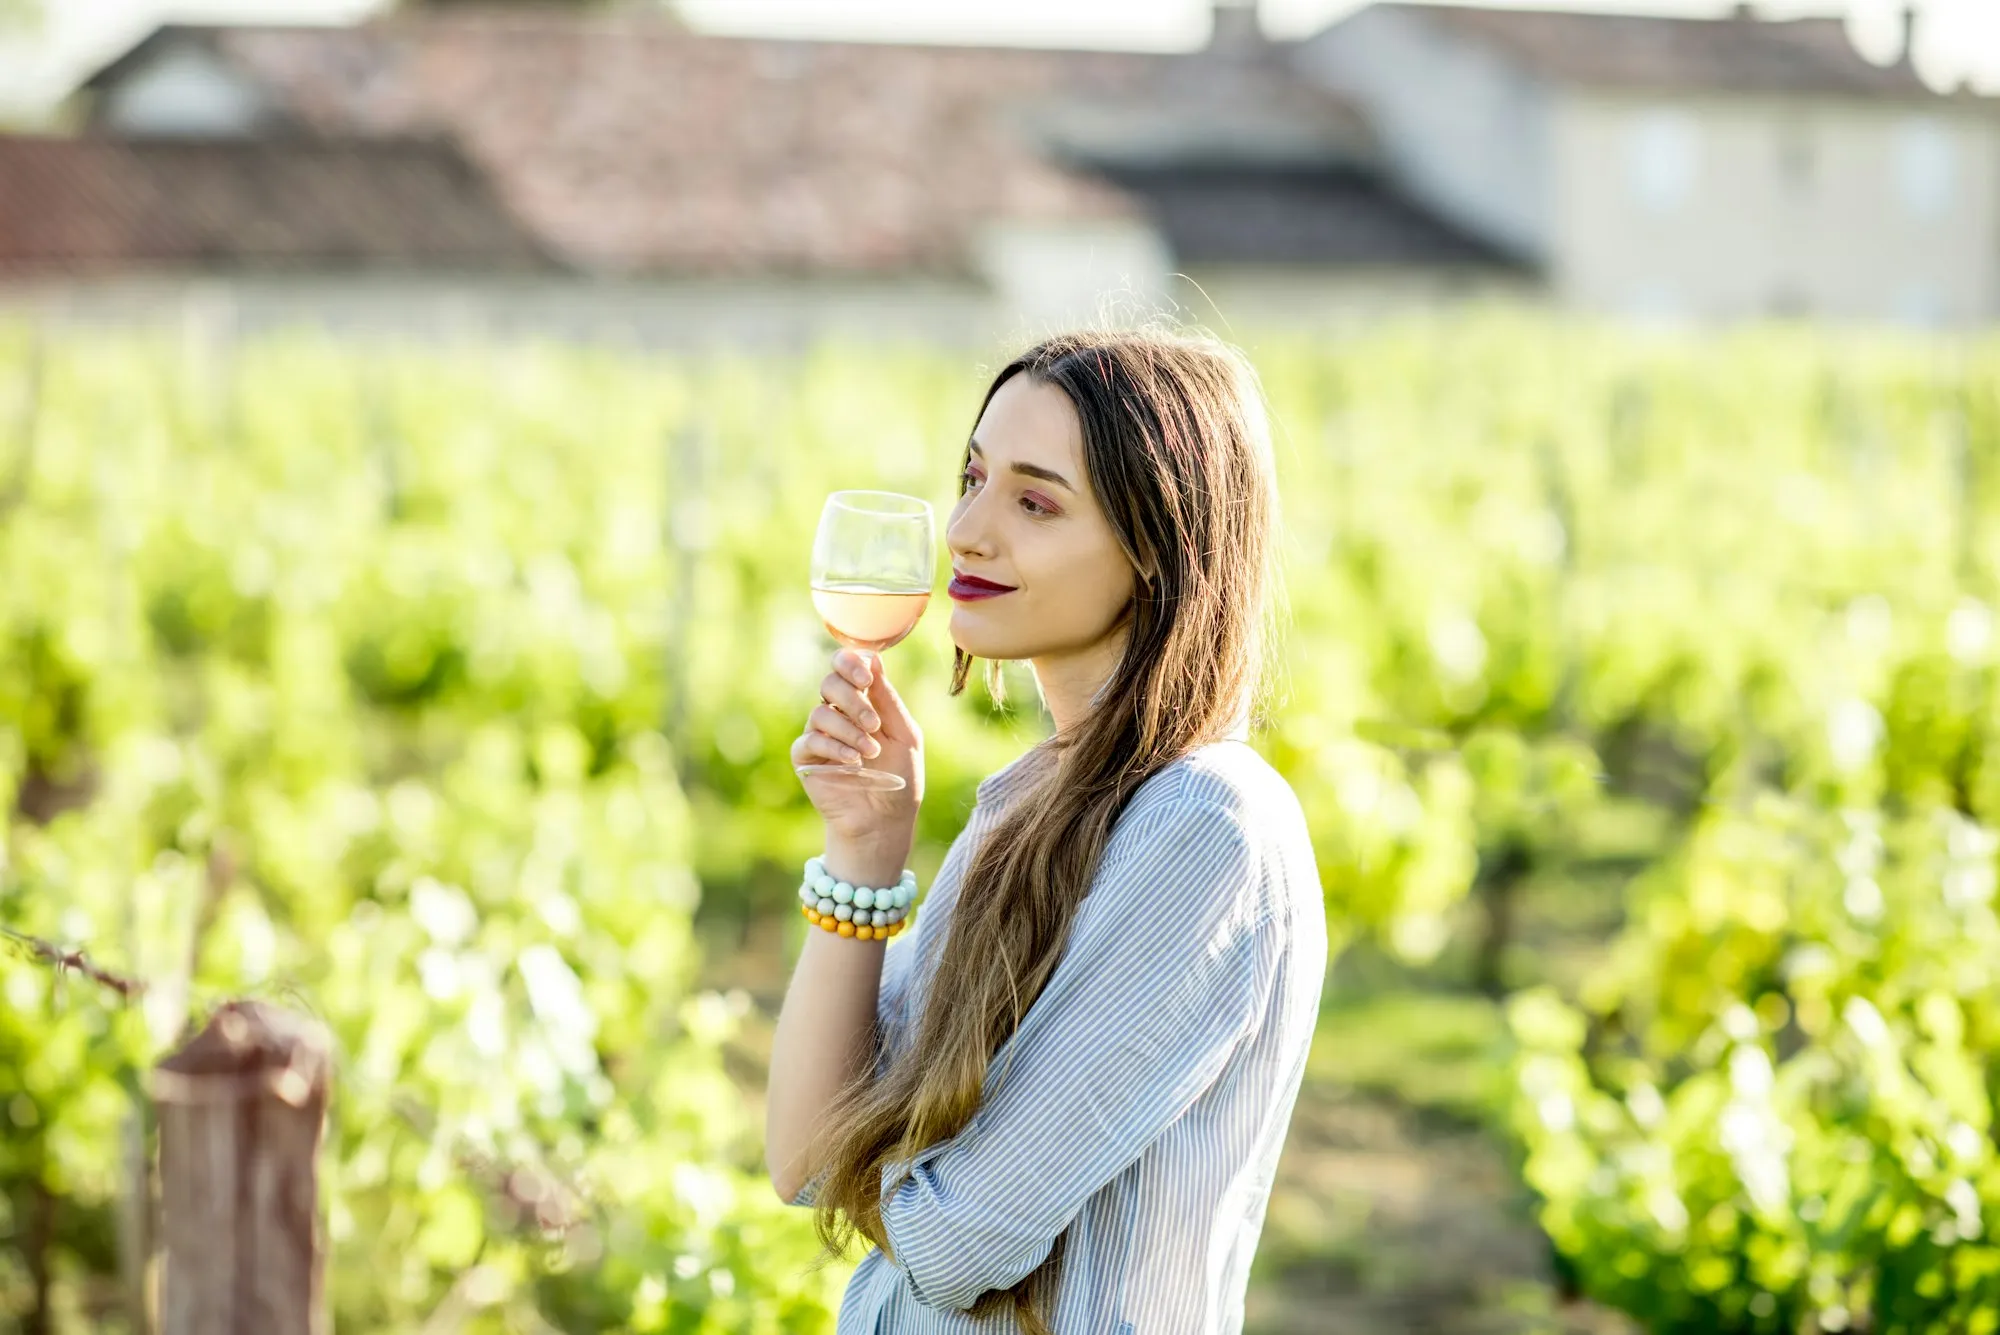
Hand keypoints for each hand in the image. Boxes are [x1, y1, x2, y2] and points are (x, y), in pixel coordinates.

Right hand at [790, 647, 922, 847]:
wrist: (885, 819)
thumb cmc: (899, 776)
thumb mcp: (904, 733)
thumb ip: (888, 698)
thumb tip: (873, 656)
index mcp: (862, 701)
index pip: (844, 666)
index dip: (849, 664)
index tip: (866, 677)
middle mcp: (837, 714)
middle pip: (829, 683)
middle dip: (852, 699)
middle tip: (873, 724)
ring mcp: (819, 736)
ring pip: (820, 712)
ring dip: (849, 730)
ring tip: (870, 752)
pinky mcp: (806, 759)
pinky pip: (810, 741)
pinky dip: (834, 747)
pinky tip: (853, 762)